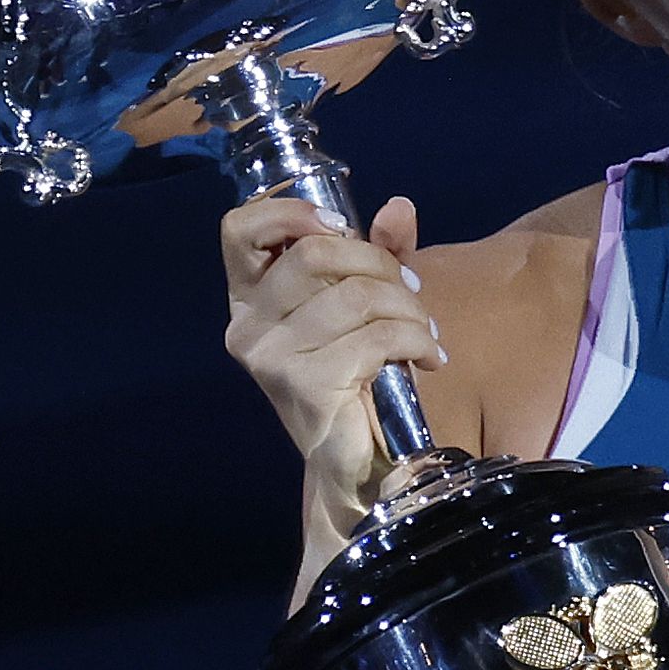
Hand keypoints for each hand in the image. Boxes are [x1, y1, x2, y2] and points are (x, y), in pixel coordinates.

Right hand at [222, 194, 441, 540]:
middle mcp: (248, 326)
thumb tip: (398, 208)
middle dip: (378, 263)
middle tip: (410, 288)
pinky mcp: (307, 385)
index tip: (343, 226)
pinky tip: (428, 356)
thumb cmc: (357, 374)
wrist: (357, 461)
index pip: (240, 228)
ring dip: (407, 306)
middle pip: (315, 253)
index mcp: (250, 298)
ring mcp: (272, 358)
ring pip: (355, 295)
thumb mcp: (369, 300)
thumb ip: (380, 251)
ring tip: (425, 330)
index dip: (292, 212)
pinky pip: (376, 336)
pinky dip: (416, 338)